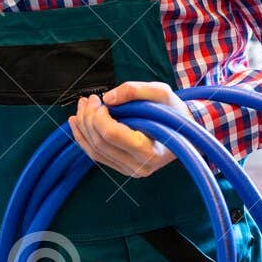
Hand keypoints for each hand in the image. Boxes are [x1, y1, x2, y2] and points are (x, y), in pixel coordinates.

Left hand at [68, 81, 191, 176]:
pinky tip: (77, 123)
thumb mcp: (163, 93)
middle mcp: (138, 166)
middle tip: (89, 99)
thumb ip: (136, 91)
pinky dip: (83, 138)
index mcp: (150, 151)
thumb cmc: (175, 113)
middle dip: (88, 118)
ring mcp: (129, 170)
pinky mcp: (122, 168)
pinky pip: (96, 155)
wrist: (184, 132)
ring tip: (81, 107)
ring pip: (94, 150)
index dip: (98, 116)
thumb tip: (108, 98)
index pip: (112, 134)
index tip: (100, 100)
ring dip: (82, 127)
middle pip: (100, 142)